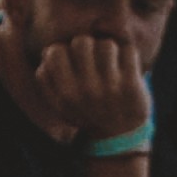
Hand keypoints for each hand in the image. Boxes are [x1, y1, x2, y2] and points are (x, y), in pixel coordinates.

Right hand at [35, 35, 149, 140]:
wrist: (118, 135)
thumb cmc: (87, 112)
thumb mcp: (61, 105)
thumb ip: (48, 81)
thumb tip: (45, 53)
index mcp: (65, 95)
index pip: (55, 52)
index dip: (63, 49)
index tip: (70, 59)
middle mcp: (85, 92)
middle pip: (81, 42)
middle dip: (87, 46)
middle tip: (92, 58)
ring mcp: (109, 88)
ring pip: (106, 44)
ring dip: (109, 50)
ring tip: (110, 64)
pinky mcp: (131, 86)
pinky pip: (128, 51)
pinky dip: (128, 56)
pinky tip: (125, 68)